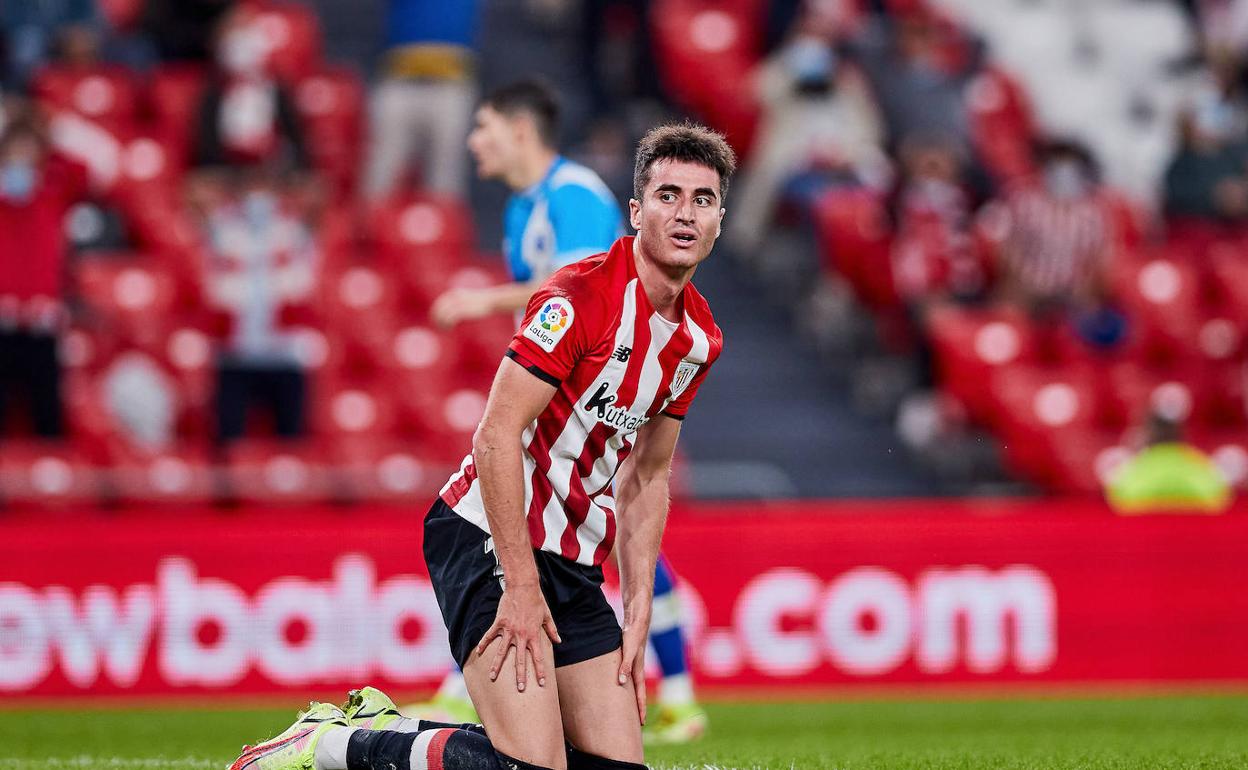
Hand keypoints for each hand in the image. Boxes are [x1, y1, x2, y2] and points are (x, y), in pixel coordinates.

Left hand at [431, 288, 491, 327]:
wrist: (491, 300)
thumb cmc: (479, 302)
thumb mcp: (467, 298)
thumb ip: (458, 302)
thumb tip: (450, 310)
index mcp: (454, 293)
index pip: (439, 303)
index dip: (435, 312)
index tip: (436, 320)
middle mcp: (455, 297)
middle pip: (439, 308)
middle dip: (436, 318)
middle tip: (438, 327)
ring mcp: (459, 303)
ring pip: (443, 314)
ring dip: (441, 323)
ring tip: (443, 329)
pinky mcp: (464, 310)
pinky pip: (451, 318)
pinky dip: (447, 324)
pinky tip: (449, 329)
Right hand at [475, 582, 560, 691]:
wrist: (523, 586)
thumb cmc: (537, 601)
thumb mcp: (547, 616)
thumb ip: (552, 630)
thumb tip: (559, 641)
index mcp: (534, 635)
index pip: (538, 657)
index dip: (540, 671)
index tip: (541, 683)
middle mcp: (522, 635)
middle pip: (521, 659)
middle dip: (521, 675)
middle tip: (520, 689)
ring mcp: (509, 630)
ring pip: (502, 652)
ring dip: (497, 665)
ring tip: (492, 677)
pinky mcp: (499, 623)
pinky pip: (490, 636)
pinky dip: (484, 644)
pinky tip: (478, 653)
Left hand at [617, 599, 651, 724]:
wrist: (637, 617)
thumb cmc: (633, 633)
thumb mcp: (628, 649)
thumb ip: (625, 665)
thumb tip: (622, 682)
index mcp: (637, 669)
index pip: (640, 693)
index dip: (640, 708)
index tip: (641, 723)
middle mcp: (636, 667)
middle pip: (638, 691)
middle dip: (638, 707)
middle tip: (639, 723)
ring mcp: (633, 662)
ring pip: (633, 684)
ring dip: (632, 696)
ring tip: (629, 708)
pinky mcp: (628, 656)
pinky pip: (628, 674)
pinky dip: (626, 683)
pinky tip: (621, 685)